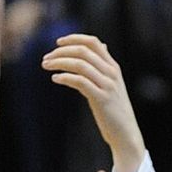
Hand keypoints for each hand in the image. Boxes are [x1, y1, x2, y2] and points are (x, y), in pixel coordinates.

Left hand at [42, 34, 143, 171]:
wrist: (126, 133)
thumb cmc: (114, 109)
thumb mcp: (112, 83)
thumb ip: (104, 66)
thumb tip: (102, 47)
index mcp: (113, 66)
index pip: (93, 42)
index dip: (74, 39)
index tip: (58, 42)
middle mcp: (111, 72)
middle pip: (83, 51)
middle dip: (61, 52)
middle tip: (46, 59)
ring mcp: (107, 85)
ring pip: (80, 64)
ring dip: (60, 62)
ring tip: (46, 66)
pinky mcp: (101, 99)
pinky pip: (80, 81)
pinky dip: (65, 77)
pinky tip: (55, 79)